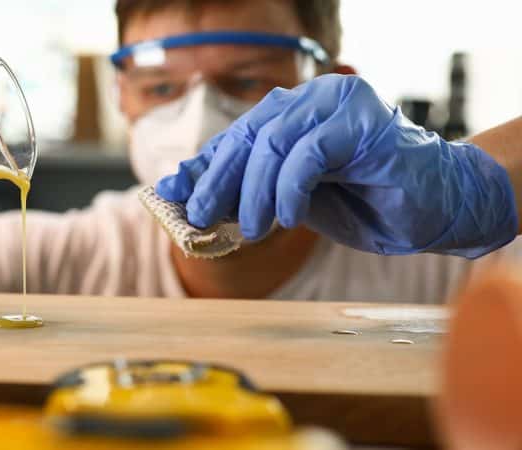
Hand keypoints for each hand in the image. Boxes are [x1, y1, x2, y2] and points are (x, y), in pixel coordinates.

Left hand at [156, 74, 517, 258]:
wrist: (436, 210)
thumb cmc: (363, 203)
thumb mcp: (291, 201)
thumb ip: (248, 192)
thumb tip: (189, 196)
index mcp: (294, 113)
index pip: (237, 137)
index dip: (202, 166)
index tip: (171, 193)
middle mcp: (313, 100)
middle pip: (248, 135)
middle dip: (217, 180)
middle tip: (199, 216)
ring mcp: (340, 105)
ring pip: (274, 141)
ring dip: (254, 191)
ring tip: (252, 228)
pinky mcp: (364, 123)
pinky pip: (311, 152)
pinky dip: (291, 187)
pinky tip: (288, 217)